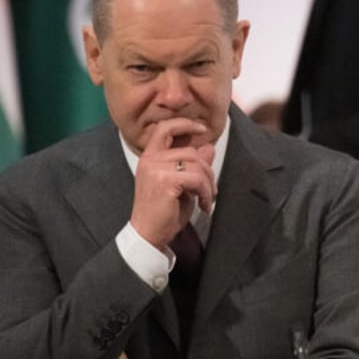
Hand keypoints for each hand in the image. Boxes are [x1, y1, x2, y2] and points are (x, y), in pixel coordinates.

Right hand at [130, 118, 216, 248]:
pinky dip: (205, 192)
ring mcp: (156, 169)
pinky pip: (197, 179)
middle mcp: (150, 159)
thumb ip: (192, 164)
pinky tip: (203, 205)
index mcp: (150, 157)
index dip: (185, 124)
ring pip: (197, 164)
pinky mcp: (165, 181)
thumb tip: (209, 147)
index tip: (202, 129)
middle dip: (207, 171)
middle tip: (209, 189)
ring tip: (206, 199)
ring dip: (208, 184)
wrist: (148, 234)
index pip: (165, 129)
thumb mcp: (181, 184)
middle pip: (191, 151)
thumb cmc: (163, 211)